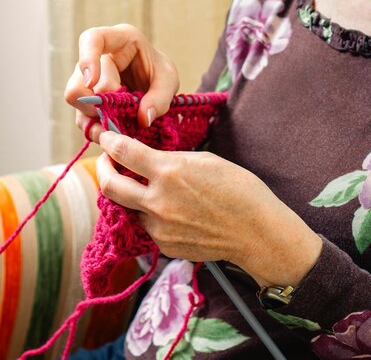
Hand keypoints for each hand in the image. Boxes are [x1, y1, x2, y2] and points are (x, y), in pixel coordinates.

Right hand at [65, 24, 178, 142]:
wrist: (154, 85)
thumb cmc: (159, 73)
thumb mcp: (169, 80)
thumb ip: (161, 98)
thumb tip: (144, 118)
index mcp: (119, 40)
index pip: (92, 38)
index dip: (87, 59)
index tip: (92, 81)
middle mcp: (97, 57)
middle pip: (80, 79)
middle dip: (101, 102)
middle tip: (122, 114)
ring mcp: (86, 78)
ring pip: (75, 99)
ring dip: (96, 116)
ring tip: (118, 125)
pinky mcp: (86, 99)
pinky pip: (81, 116)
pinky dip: (95, 128)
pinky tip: (111, 132)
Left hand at [97, 131, 322, 287]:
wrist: (256, 231)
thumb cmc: (238, 189)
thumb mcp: (205, 160)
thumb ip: (171, 159)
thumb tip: (150, 159)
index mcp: (169, 172)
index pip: (124, 152)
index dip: (109, 141)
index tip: (106, 137)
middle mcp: (158, 201)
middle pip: (109, 185)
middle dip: (102, 169)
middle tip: (107, 160)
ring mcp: (159, 227)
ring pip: (127, 208)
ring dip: (128, 194)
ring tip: (140, 185)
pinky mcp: (165, 245)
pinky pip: (146, 226)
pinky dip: (149, 213)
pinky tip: (167, 207)